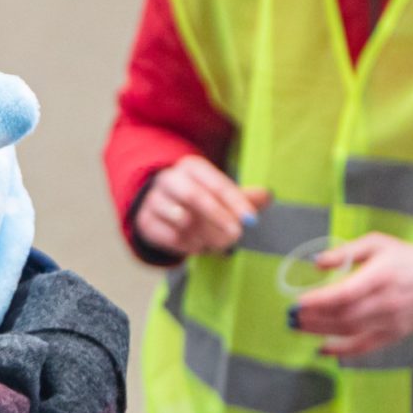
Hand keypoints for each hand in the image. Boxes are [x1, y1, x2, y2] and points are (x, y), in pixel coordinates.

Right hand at [133, 156, 271, 258]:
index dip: (235, 201)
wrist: (160, 210)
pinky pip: (170, 237)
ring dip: (202, 234)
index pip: (216, 183)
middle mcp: (170, 179)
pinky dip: (187, 245)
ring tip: (212, 241)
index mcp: (192, 167)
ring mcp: (154, 200)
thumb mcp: (222, 196)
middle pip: (194, 196)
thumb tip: (267, 195)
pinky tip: (194, 244)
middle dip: (218, 217)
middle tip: (236, 235)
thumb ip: (244, 198)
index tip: (251, 219)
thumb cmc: (199, 200)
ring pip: (181, 219)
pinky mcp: (145, 221)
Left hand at [288, 234, 412, 358]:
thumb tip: (317, 262)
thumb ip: (346, 251)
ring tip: (299, 326)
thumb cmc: (406, 259)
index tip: (299, 301)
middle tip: (292, 315)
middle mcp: (385, 302)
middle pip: (343, 315)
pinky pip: (363, 347)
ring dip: (320, 332)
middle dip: (314, 318)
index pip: (346, 293)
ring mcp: (390, 322)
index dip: (321, 300)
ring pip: (349, 332)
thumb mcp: (378, 243)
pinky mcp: (392, 335)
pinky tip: (322, 349)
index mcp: (381, 276)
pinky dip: (341, 351)